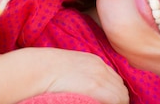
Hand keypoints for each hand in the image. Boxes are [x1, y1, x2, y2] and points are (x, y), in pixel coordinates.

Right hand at [0, 47, 128, 103]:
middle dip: (117, 100)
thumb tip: (84, 87)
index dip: (113, 93)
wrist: (37, 68)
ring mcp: (100, 77)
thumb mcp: (68, 67)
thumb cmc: (45, 70)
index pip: (114, 80)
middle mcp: (101, 67)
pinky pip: (117, 100)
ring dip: (116, 103)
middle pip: (121, 88)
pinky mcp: (96, 87)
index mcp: (94, 61)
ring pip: (121, 95)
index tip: (107, 101)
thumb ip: (81, 74)